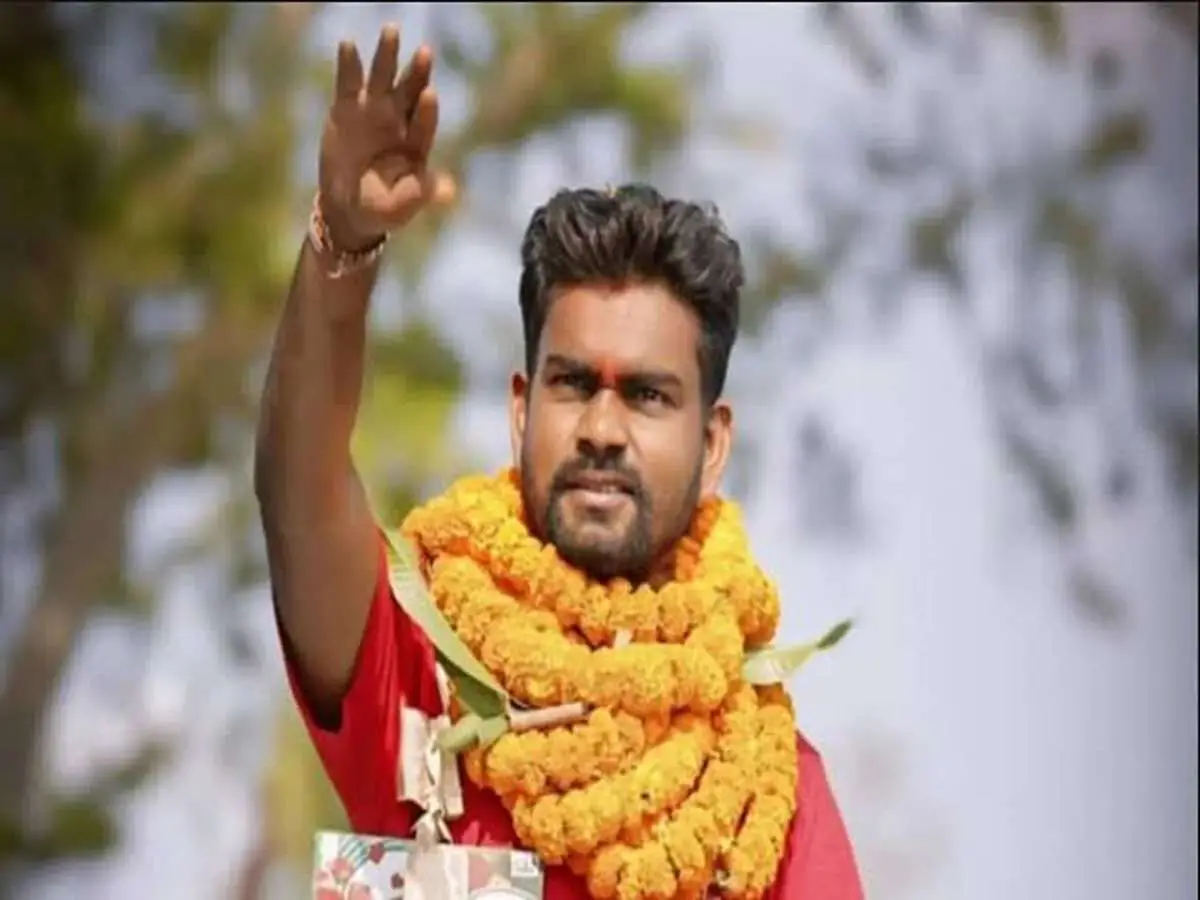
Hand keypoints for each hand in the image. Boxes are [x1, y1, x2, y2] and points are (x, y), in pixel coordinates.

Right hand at [318, 25, 456, 249]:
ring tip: (392, 31)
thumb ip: (421, 194)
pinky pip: (349, 83)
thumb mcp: (401, 206)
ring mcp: (374, 111)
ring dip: (388, 56)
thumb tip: (448, 191)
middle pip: (411, 93)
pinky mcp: (347, 108)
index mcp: (417, 144)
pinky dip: (348, 64)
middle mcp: (400, 122)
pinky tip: (348, 44)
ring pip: (383, 79)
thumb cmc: (382, 209)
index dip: (426, 111)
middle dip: (417, 73)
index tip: (429, 95)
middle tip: (426, 52)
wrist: (348, 208)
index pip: (424, 123)